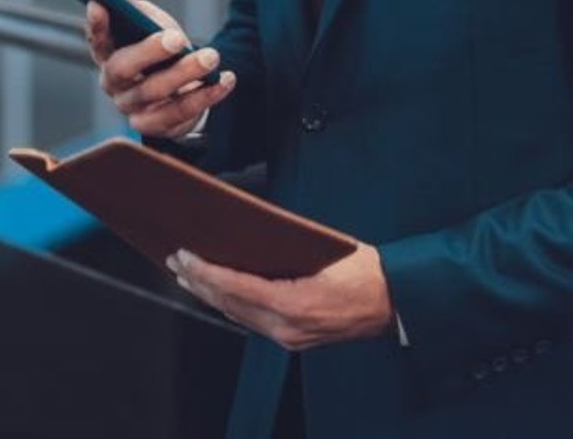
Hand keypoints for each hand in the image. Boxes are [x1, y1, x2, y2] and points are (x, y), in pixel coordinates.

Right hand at [85, 0, 234, 139]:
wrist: (182, 93)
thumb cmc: (163, 53)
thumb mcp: (152, 27)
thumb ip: (137, 12)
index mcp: (109, 55)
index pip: (97, 39)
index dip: (96, 25)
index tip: (99, 4)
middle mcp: (114, 84)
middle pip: (123, 68)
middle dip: (149, 51)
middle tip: (177, 38)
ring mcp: (132, 108)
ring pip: (155, 91)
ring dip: (185, 72)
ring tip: (211, 57)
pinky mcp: (155, 126)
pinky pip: (180, 112)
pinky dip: (206, 95)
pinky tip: (225, 80)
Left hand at [165, 244, 395, 349]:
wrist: (397, 303)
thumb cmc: (369, 273)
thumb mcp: (328, 249)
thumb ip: (288, 248)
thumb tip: (251, 234)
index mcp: (296, 304)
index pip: (237, 287)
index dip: (206, 272)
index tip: (185, 256)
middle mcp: (288, 328)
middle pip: (230, 304)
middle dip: (199, 282)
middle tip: (176, 262)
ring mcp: (290, 337)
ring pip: (238, 315)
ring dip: (210, 295)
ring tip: (188, 276)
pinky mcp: (294, 339)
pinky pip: (253, 321)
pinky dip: (231, 304)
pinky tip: (220, 292)